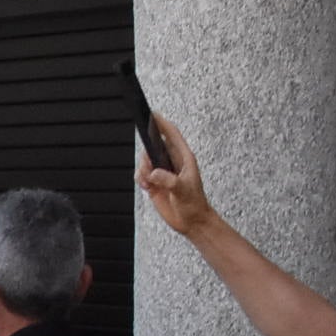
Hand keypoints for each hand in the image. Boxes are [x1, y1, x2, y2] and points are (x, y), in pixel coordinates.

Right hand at [134, 112, 215, 237]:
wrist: (191, 222)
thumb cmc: (194, 204)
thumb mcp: (183, 190)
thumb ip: (168, 180)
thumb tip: (154, 173)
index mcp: (184, 158)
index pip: (172, 135)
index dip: (162, 124)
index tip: (152, 114)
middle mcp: (172, 163)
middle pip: (153, 147)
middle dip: (147, 154)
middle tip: (150, 168)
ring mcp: (163, 173)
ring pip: (145, 161)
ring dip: (143, 170)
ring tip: (150, 182)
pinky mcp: (155, 184)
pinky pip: (142, 175)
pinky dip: (140, 179)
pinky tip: (147, 187)